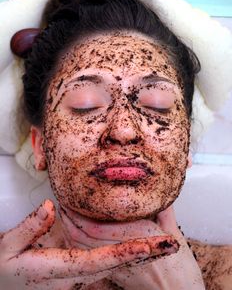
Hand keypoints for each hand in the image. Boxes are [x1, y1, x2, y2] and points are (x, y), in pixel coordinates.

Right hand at [0, 200, 178, 289]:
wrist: (2, 284)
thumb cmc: (4, 269)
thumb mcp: (8, 247)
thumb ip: (28, 228)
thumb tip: (50, 207)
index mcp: (60, 268)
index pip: (102, 260)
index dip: (129, 253)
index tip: (153, 245)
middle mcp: (74, 276)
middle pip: (117, 265)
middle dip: (146, 254)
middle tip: (172, 242)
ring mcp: (77, 278)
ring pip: (115, 267)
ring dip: (140, 256)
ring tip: (164, 243)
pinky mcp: (75, 275)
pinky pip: (105, 267)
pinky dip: (124, 257)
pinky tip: (137, 248)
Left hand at [60, 205, 205, 288]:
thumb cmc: (180, 267)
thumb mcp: (174, 231)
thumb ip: (163, 208)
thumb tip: (158, 188)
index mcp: (135, 236)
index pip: (95, 224)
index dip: (79, 210)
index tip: (72, 194)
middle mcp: (120, 250)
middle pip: (82, 234)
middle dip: (69, 217)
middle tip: (63, 200)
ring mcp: (114, 263)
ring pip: (81, 247)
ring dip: (69, 229)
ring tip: (65, 213)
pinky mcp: (113, 272)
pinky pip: (87, 258)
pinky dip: (76, 244)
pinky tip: (74, 234)